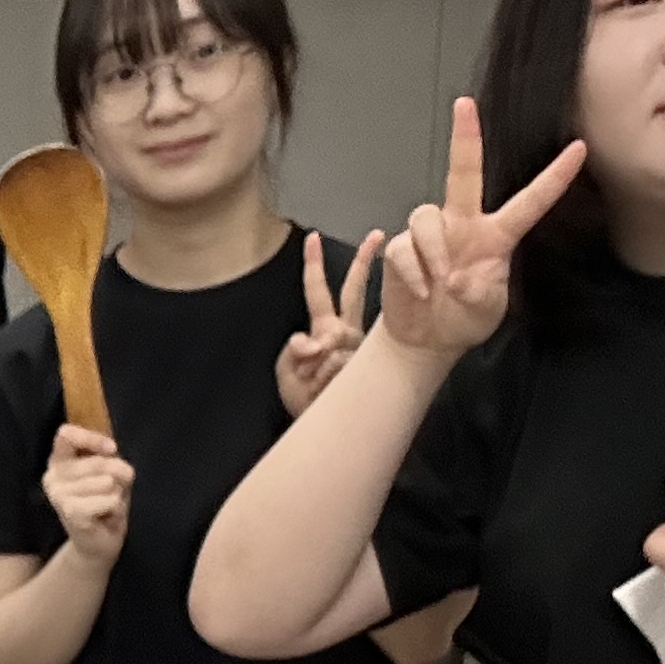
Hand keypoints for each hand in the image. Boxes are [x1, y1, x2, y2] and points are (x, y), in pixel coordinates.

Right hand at [41, 422, 134, 563]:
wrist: (99, 542)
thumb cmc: (104, 502)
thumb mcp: (108, 471)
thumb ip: (107, 456)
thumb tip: (111, 452)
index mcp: (58, 461)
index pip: (66, 434)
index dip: (92, 438)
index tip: (112, 449)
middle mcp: (52, 477)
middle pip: (97, 462)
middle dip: (117, 475)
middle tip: (112, 491)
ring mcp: (59, 495)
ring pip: (107, 481)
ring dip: (116, 494)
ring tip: (106, 505)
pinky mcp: (71, 512)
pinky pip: (109, 499)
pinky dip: (116, 508)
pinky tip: (105, 516)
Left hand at [276, 230, 383, 417]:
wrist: (321, 427)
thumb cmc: (305, 399)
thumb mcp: (287, 371)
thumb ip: (296, 350)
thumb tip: (314, 341)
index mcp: (325, 328)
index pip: (318, 290)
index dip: (314, 264)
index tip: (313, 236)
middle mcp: (346, 331)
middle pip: (353, 290)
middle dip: (363, 261)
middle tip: (377, 235)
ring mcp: (358, 346)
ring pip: (335, 336)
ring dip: (314, 365)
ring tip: (313, 384)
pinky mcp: (364, 364)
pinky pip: (338, 359)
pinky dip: (322, 375)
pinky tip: (324, 387)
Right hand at [378, 97, 586, 363]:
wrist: (426, 340)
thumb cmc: (464, 318)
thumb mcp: (488, 311)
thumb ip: (481, 293)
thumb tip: (455, 278)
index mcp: (495, 236)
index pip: (530, 202)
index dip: (555, 178)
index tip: (579, 150)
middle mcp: (462, 226)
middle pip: (463, 173)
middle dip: (464, 138)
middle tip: (464, 104)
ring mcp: (430, 236)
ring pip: (425, 216)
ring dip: (433, 251)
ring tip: (439, 282)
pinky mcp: (400, 250)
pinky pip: (403, 248)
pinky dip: (412, 274)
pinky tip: (421, 292)